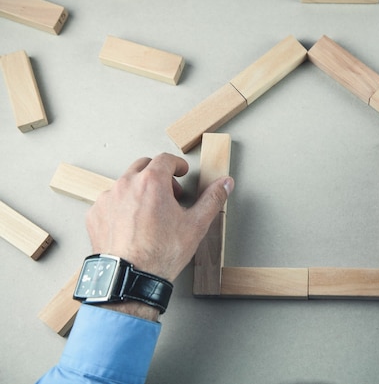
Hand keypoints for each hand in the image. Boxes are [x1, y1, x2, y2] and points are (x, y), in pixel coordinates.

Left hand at [85, 153, 233, 317]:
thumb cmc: (160, 253)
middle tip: (170, 193)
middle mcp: (126, 185)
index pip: (165, 159)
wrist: (130, 278)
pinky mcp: (95, 215)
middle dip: (158, 175)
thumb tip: (224, 184)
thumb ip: (212, 199)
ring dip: (139, 190)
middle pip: (143, 166)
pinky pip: (110, 202)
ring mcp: (107, 199)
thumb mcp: (196, 225)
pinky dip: (122, 207)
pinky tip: (133, 224)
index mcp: (152, 182)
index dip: (177, 165)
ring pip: (125, 184)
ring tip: (151, 212)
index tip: (181, 172)